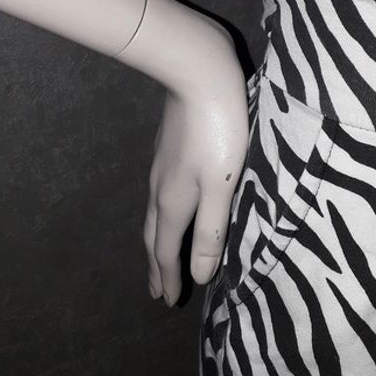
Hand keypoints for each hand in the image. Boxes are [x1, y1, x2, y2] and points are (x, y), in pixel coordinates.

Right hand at [143, 25, 248, 305]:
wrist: (197, 74)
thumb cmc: (218, 130)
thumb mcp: (221, 185)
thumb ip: (210, 229)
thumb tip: (198, 274)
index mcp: (175, 201)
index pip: (167, 250)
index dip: (169, 277)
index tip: (168, 301)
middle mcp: (161, 187)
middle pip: (154, 235)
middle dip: (156, 265)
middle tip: (156, 289)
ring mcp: (161, 166)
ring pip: (155, 214)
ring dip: (157, 240)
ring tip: (159, 254)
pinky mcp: (167, 148)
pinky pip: (160, 194)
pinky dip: (163, 215)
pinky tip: (170, 205)